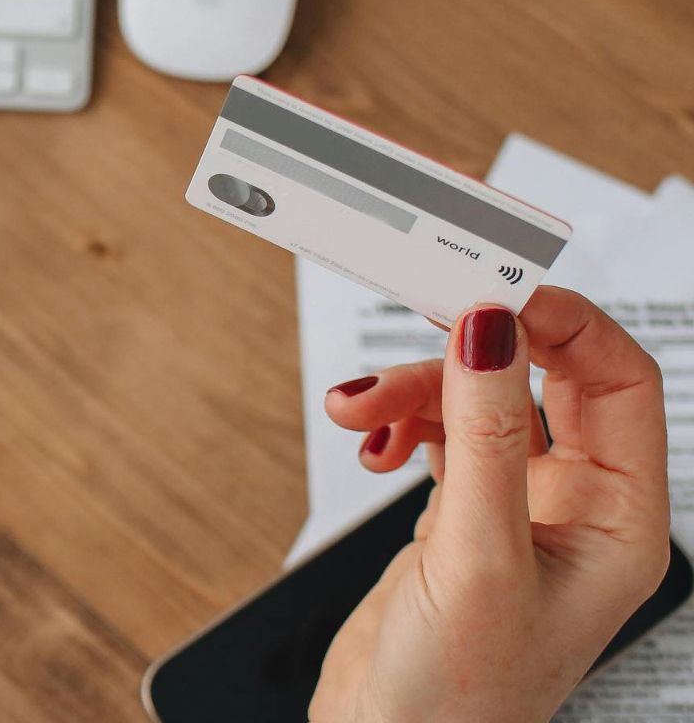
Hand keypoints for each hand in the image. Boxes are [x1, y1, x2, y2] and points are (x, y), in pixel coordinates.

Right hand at [311, 287, 670, 721]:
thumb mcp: (477, 558)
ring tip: (356, 409)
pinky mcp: (459, 512)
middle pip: (537, 377)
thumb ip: (488, 438)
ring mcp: (515, 506)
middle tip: (413, 321)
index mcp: (619, 520)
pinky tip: (370, 442)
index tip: (491, 292)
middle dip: (466, 353)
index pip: (618, 379)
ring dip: (412, 389)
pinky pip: (436, 431)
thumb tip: (492, 332)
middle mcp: (576, 505)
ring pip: (476, 399)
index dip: (562, 324)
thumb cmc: (460, 694)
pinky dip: (397, 421)